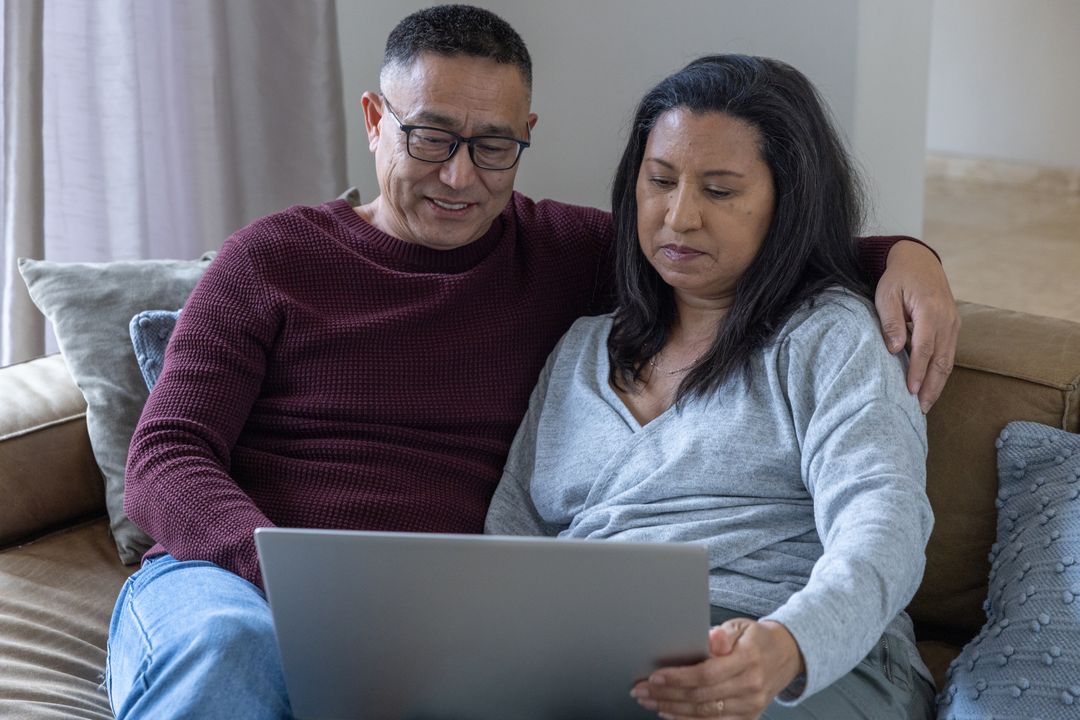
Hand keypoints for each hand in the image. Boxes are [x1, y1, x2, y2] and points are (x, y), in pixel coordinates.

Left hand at [631, 618, 803, 719]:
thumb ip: (723, 634)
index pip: (707, 674)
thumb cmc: (756, 639)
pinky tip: (670, 713)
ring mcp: (750, 706)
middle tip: (641, 689)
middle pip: (701, 696)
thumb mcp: (740, 627)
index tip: (655, 676)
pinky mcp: (748, 717)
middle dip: (666, 694)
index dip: (678, 678)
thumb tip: (711, 638)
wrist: (785, 656)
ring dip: (672, 709)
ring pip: (704, 714)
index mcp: (748, 660)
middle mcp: (750, 686)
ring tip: (650, 701)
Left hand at [875, 240, 959, 413]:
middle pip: (941, 360)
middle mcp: (947, 319)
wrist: (919, 261)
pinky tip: (931, 385)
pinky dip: (942, 371)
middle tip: (920, 409)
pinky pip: (949, 353)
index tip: (910, 391)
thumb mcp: (886, 294)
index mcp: (930, 310)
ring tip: (926, 404)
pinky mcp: (953, 326)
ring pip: (948, 360)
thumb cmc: (898, 278)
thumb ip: (890, 321)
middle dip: (931, 387)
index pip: (924, 348)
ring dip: (938, 383)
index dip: (917, 372)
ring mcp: (953, 323)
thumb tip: (894, 349)